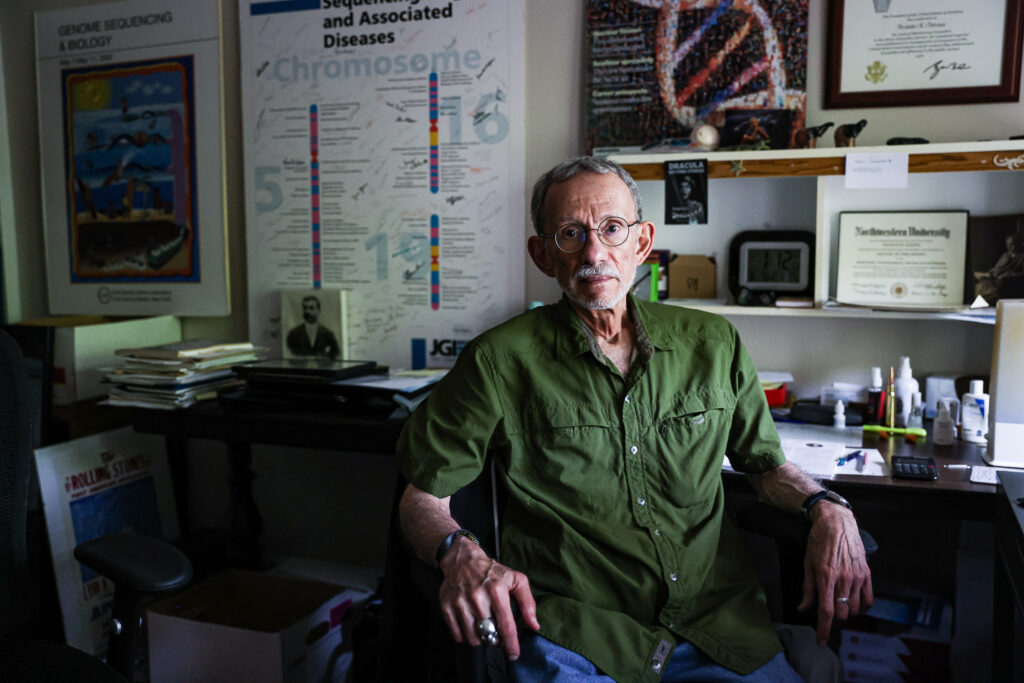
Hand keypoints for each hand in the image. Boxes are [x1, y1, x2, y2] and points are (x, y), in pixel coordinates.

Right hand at [438, 536, 539, 660]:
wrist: (462, 559)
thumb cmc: (492, 571)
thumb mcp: (516, 579)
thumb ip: (528, 602)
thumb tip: (534, 625)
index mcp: (497, 590)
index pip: (506, 625)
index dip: (511, 644)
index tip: (514, 654)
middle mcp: (478, 597)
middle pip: (489, 634)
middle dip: (495, 640)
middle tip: (497, 635)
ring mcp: (460, 602)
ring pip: (473, 638)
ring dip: (480, 639)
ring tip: (484, 630)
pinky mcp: (447, 605)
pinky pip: (457, 634)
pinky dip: (465, 636)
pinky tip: (471, 627)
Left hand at [798, 502, 873, 644]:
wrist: (836, 522)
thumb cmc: (818, 541)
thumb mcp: (807, 564)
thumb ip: (807, 590)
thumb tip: (803, 609)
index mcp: (826, 576)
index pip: (827, 612)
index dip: (824, 630)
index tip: (821, 641)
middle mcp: (843, 578)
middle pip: (843, 613)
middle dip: (834, 620)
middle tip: (828, 616)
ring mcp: (857, 576)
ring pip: (855, 608)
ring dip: (847, 614)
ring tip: (839, 607)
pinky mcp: (866, 572)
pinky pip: (868, 599)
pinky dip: (861, 607)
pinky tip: (854, 605)